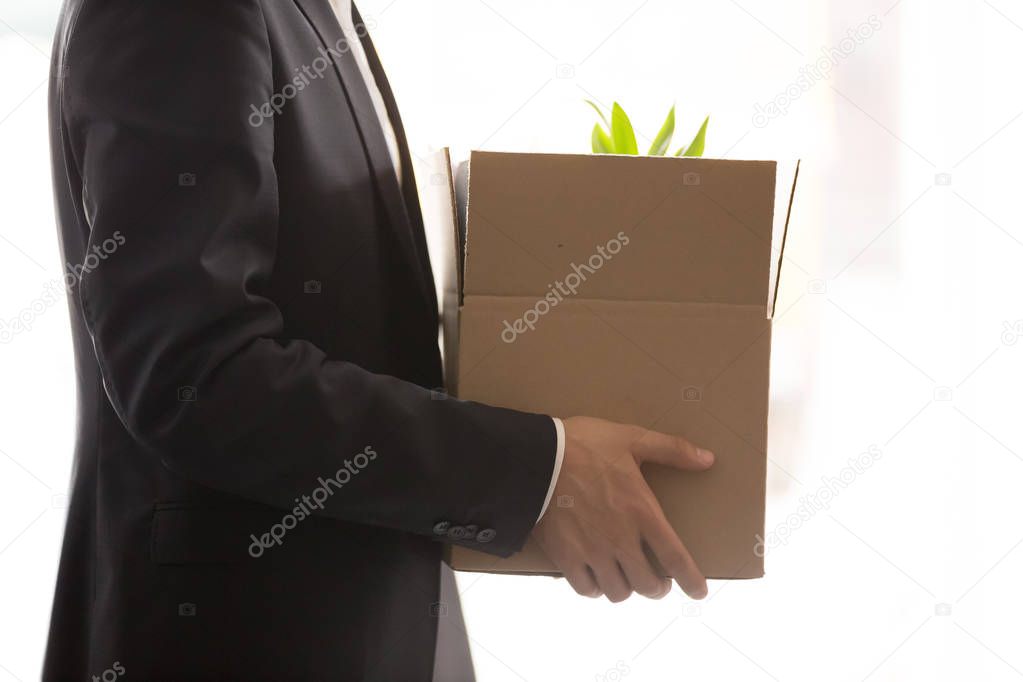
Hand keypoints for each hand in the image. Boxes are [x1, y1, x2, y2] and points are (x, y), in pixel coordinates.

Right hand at [531, 416, 713, 601]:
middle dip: (656, 588)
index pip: (675, 558)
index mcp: (642, 512)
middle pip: (648, 585)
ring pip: (617, 592)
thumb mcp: (631, 438)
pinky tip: (595, 578)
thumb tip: (707, 459)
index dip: (691, 581)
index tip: (699, 591)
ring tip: (625, 579)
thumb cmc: (585, 444)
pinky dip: (594, 589)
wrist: (537, 457)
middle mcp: (620, 539)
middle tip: (656, 582)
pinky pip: (585, 590)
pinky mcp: (566, 557)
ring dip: (626, 589)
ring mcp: (592, 551)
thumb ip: (671, 450)